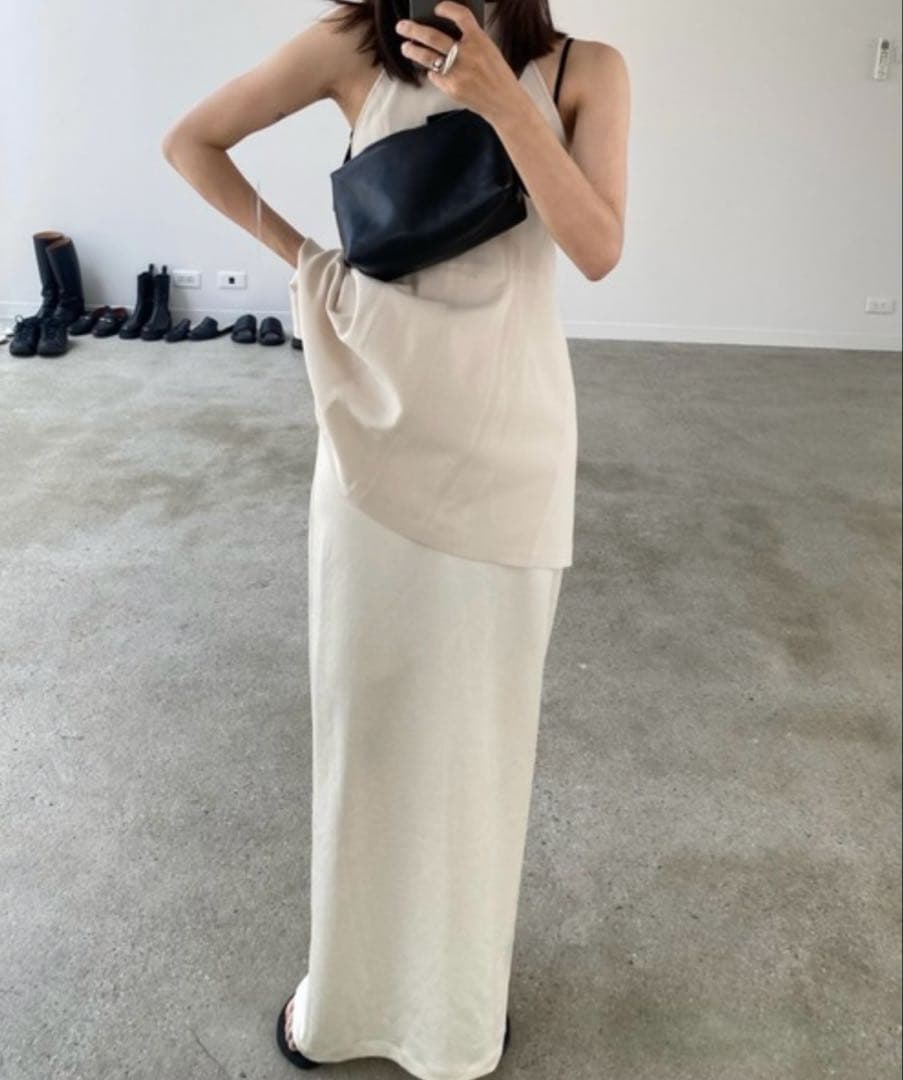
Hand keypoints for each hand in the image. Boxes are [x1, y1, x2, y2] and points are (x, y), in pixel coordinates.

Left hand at [394, 1, 522, 121]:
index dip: (447, 8)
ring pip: (428, 57)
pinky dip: (432, 72)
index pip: (460, 15)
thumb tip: (444, 34)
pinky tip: (431, 70)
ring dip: (413, 50)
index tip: (437, 8)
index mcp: (480, 39)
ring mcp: (458, 71)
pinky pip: (435, 75)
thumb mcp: (489, 51)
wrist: (504, 103)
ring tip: (406, 47)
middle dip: (413, 30)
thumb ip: (471, 41)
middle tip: (402, 26)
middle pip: (433, 36)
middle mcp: (468, 53)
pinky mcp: (452, 87)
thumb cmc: (497, 76)